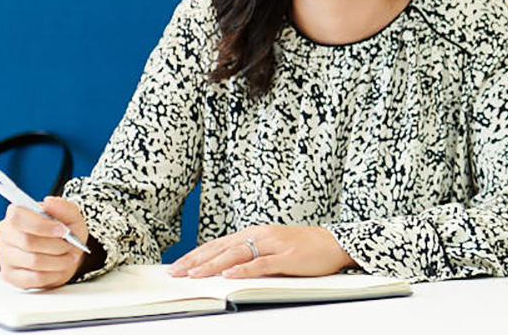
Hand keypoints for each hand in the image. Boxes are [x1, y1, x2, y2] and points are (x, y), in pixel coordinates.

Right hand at [0, 196, 88, 289]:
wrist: (67, 252)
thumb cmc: (65, 231)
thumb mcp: (71, 215)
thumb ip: (63, 206)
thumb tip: (49, 202)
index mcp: (15, 214)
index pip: (18, 218)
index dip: (42, 226)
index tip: (62, 230)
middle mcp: (5, 233)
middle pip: (27, 242)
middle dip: (55, 245)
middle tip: (69, 245)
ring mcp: (4, 255)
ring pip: (33, 261)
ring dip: (57, 260)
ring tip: (68, 257)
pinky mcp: (9, 275)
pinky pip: (32, 278)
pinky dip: (52, 274)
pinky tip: (59, 268)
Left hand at [168, 225, 356, 278]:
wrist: (332, 242)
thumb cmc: (300, 247)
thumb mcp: (271, 247)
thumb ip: (250, 255)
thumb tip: (224, 268)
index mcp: (254, 232)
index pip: (219, 244)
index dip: (197, 254)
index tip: (178, 265)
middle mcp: (260, 235)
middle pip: (222, 247)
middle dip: (197, 260)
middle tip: (176, 272)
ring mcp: (273, 245)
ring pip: (237, 254)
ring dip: (213, 265)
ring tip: (194, 274)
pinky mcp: (286, 257)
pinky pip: (261, 263)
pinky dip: (243, 269)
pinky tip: (229, 275)